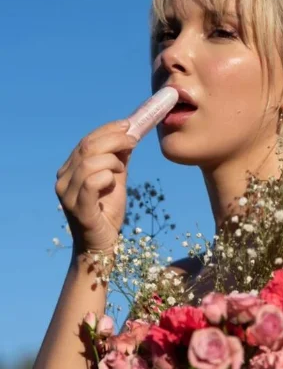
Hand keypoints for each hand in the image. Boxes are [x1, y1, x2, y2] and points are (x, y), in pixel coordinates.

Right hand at [55, 120, 137, 253]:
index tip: (128, 125)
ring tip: (122, 169)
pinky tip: (115, 181)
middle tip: (134, 140)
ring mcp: (67, 194)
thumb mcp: (116, 179)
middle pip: (87, 147)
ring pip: (89, 162)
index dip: (107, 130)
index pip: (86, 141)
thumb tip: (129, 137)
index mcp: (70, 170)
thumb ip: (118, 159)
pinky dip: (108, 176)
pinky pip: (91, 182)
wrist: (102, 243)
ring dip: (112, 160)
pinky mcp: (77, 207)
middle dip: (114, 139)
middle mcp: (63, 179)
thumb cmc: (107, 211)